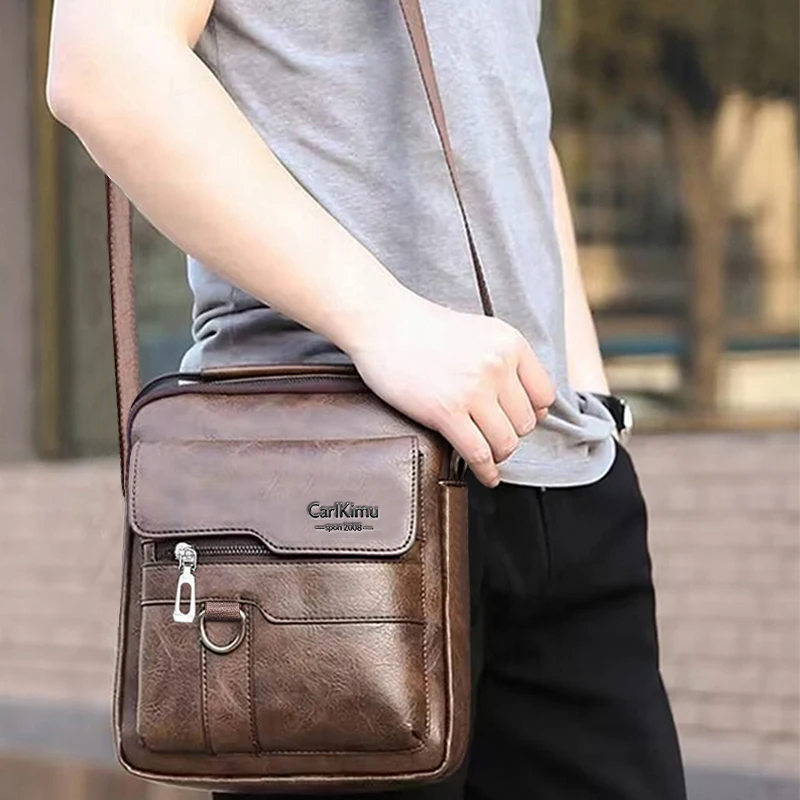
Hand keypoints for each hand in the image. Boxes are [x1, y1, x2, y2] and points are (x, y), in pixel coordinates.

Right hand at [345, 292, 556, 487]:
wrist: (383, 323)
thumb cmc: (424, 328)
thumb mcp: (480, 332)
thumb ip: (505, 361)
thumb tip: (530, 402)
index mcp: (510, 343)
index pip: (544, 394)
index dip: (532, 412)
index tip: (517, 419)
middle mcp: (497, 365)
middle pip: (526, 423)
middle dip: (510, 433)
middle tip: (493, 435)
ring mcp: (473, 390)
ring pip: (507, 442)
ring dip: (498, 454)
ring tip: (488, 454)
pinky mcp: (446, 411)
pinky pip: (479, 453)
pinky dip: (487, 471)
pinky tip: (486, 474)